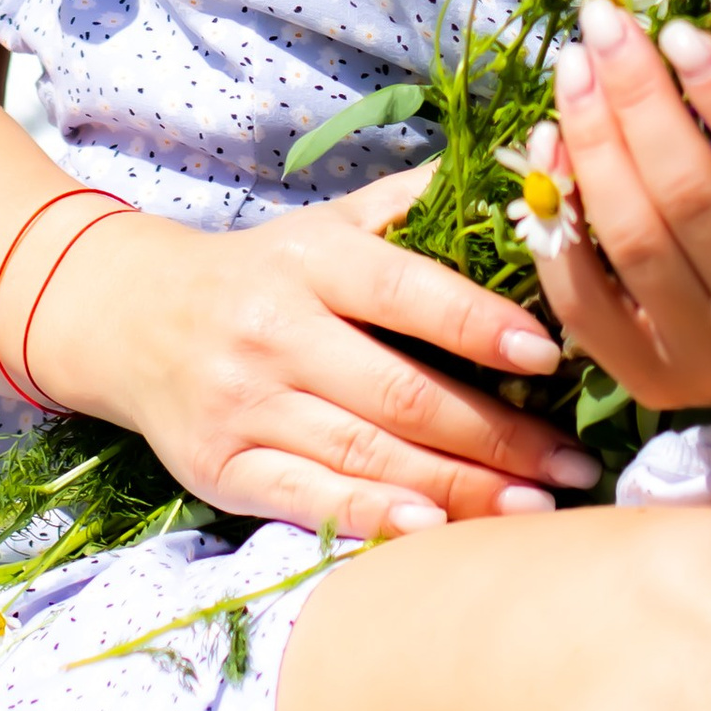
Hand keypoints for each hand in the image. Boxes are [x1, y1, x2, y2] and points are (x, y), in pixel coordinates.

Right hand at [21, 165, 604, 540]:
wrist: (134, 318)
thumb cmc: (263, 270)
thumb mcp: (327, 222)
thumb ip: (412, 205)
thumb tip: (512, 177)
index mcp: (310, 259)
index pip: (404, 289)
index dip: (478, 323)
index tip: (551, 355)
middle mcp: (276, 330)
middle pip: (401, 393)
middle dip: (498, 434)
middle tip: (576, 461)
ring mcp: (247, 405)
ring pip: (368, 456)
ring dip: (462, 489)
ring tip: (538, 504)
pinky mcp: (225, 469)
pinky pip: (312, 504)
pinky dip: (376, 522)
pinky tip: (439, 533)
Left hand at [544, 0, 710, 410]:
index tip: (682, 30)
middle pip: (693, 202)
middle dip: (638, 99)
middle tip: (605, 21)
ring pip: (633, 243)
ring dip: (591, 145)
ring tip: (573, 68)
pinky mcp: (656, 386)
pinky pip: (586, 307)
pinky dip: (557, 228)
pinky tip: (546, 152)